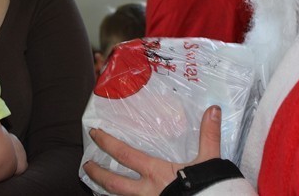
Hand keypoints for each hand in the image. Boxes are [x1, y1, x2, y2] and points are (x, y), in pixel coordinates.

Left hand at [83, 105, 222, 195]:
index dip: (107, 143)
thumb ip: (209, 135)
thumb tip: (213, 109)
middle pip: (114, 183)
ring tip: (97, 185)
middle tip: (86, 166)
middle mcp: (147, 190)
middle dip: (97, 174)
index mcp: (156, 172)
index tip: (94, 133)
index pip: (124, 154)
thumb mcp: (209, 160)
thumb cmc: (207, 187)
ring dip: (107, 190)